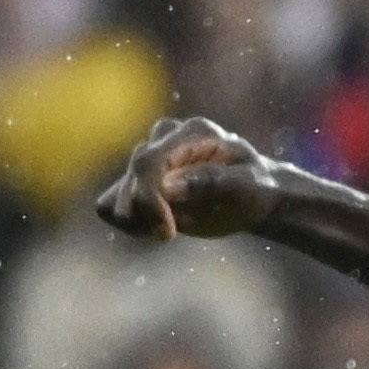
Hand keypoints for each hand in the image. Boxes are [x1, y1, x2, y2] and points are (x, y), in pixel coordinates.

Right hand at [94, 117, 277, 241]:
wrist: (253, 193)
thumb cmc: (256, 187)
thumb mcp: (248, 186)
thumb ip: (211, 182)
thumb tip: (167, 186)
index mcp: (192, 134)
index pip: (149, 162)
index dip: (149, 199)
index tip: (166, 231)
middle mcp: (163, 140)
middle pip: (131, 179)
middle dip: (146, 215)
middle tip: (170, 234)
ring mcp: (148, 160)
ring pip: (116, 196)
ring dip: (138, 221)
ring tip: (169, 229)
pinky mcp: (140, 183)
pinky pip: (112, 205)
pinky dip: (130, 223)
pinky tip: (155, 228)